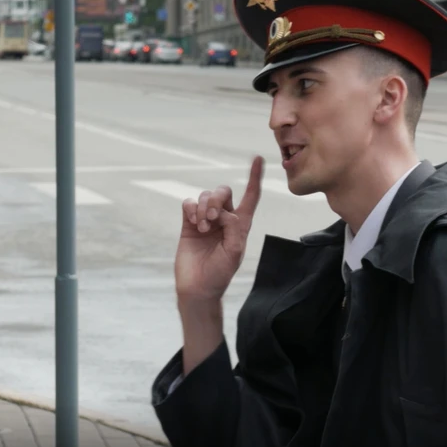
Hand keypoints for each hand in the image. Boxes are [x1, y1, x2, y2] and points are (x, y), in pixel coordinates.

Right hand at [175, 156, 263, 302]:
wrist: (197, 287)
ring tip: (202, 226)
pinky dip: (191, 208)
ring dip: (204, 207)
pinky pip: (189, 203)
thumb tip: (222, 213)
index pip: (250, 197)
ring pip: (205, 196)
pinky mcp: (188, 223)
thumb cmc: (219, 273)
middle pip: (223, 191)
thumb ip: (233, 228)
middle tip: (212, 219)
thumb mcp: (234, 252)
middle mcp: (224, 219)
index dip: (254, 178)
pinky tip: (193, 221)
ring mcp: (205, 220)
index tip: (258, 159)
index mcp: (240, 225)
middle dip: (217, 199)